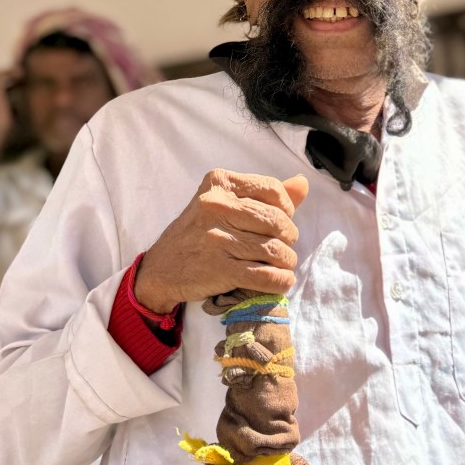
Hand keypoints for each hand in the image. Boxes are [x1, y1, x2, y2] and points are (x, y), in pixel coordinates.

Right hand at [135, 170, 308, 311]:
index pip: (273, 190)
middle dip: (288, 239)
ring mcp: (218, 238)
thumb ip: (263, 194)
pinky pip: (266, 276)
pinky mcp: (220, 269)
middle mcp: (217, 206)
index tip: (280, 222)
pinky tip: (279, 281)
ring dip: (286, 263)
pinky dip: (280, 282)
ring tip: (281, 265)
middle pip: (278, 221)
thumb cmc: (198, 233)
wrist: (161, 269)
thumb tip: (303, 184)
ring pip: (275, 250)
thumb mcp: (223, 204)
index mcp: (219, 183)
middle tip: (282, 248)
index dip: (287, 209)